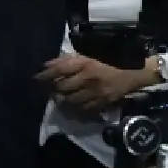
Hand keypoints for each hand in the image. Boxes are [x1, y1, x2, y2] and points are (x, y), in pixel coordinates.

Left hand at [39, 53, 155, 112]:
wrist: (131, 74)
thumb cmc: (106, 63)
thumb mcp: (86, 57)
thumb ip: (65, 61)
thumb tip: (45, 65)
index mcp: (85, 64)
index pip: (59, 70)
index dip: (45, 75)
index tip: (35, 79)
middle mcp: (89, 78)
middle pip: (62, 88)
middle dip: (52, 90)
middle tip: (47, 91)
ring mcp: (96, 92)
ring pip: (71, 100)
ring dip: (62, 100)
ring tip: (59, 98)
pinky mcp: (103, 103)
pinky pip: (84, 110)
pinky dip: (75, 109)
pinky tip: (72, 106)